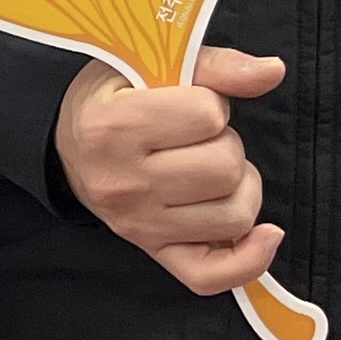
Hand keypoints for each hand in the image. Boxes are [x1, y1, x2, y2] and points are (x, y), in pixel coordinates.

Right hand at [57, 46, 288, 295]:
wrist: (67, 145)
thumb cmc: (113, 99)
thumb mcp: (147, 65)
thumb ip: (213, 65)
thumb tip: (272, 71)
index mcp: (113, 126)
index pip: (208, 114)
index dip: (211, 103)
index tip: (187, 103)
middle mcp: (123, 182)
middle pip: (226, 168)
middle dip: (227, 145)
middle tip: (200, 138)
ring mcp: (138, 224)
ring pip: (235, 214)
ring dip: (240, 187)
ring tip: (213, 171)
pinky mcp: (154, 251)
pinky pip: (212, 275)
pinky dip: (250, 259)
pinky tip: (265, 233)